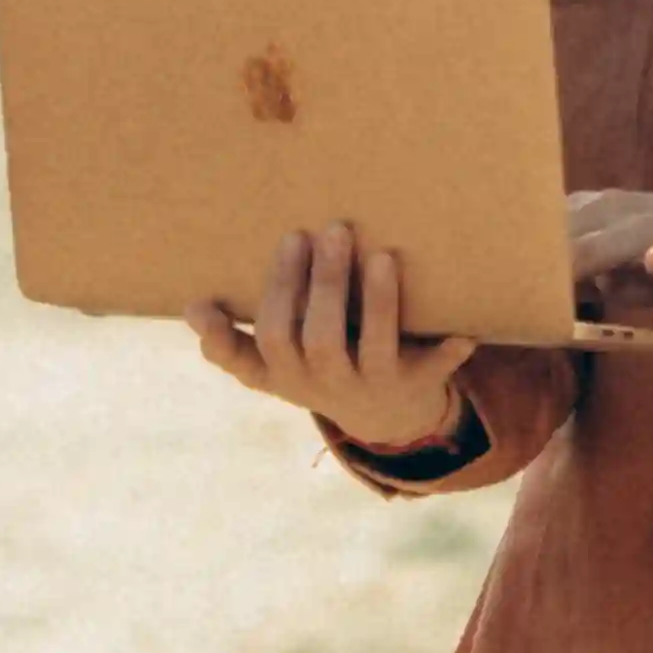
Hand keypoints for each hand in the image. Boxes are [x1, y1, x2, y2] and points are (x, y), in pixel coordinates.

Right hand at [188, 220, 476, 457]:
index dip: (223, 337)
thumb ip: (235, 340)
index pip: (254, 353)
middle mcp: (323, 384)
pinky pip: (431, 369)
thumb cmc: (321, 369)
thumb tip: (190, 307)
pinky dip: (447, 350)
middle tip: (327, 232)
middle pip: (313, 339)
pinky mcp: (414, 386)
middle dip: (317, 285)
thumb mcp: (276, 367)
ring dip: (376, 302)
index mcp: (283, 374)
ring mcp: (370, 387)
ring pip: (370, 349)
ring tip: (380, 255)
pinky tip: (463, 331)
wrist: (389, 420)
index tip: (204, 303)